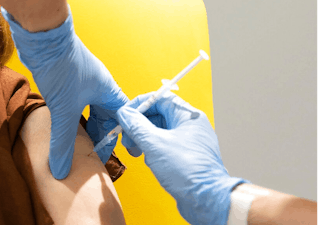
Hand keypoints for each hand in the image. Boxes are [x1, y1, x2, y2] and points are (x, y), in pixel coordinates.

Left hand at [1, 8, 127, 179]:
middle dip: (101, 135)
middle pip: (106, 116)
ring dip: (87, 127)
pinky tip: (66, 127)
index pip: (123, 119)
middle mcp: (99, 87)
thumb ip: (64, 142)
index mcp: (108, 91)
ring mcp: (84, 83)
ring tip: (81, 145)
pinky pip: (77, 105)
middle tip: (95, 153)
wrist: (43, 38)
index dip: (122, 136)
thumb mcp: (65, 110)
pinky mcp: (69, 80)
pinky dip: (74, 118)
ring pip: (91, 110)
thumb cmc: (62, 67)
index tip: (120, 152)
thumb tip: (62, 169)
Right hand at [116, 92, 247, 224]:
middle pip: (158, 115)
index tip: (126, 114)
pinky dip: (153, 150)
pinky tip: (149, 161)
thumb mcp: (155, 144)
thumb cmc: (189, 171)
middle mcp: (190, 126)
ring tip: (136, 151)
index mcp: (188, 116)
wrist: (206, 199)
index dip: (140, 104)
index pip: (160, 98)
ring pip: (159, 132)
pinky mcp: (185, 156)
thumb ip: (137, 126)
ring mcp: (189, 141)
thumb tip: (125, 113)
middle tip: (127, 136)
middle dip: (139, 125)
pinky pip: (164, 146)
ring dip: (144, 139)